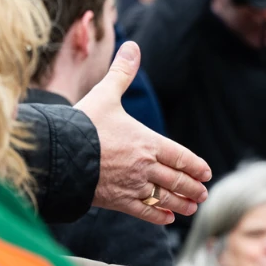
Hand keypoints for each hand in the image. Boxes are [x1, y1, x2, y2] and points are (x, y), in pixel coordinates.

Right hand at [75, 42, 209, 223]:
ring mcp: (132, 185)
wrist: (60, 154)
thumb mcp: (106, 95)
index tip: (206, 172)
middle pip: (176, 179)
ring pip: (165, 197)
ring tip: (192, 207)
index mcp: (147, 141)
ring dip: (181, 203)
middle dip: (192, 187)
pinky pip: (144, 211)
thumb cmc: (83, 124)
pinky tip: (167, 219)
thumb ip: (122, 73)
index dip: (195, 165)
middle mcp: (145, 165)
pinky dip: (158, 216)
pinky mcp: (117, 201)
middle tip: (203, 193)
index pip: (180, 156)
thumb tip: (132, 46)